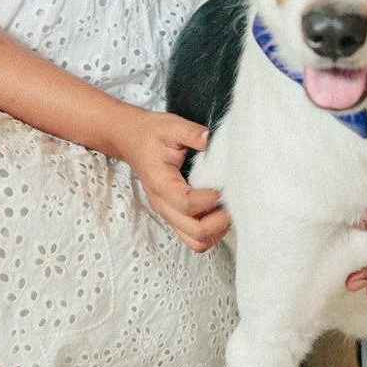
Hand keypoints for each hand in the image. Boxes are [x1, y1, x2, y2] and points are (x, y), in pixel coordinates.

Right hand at [111, 108, 229, 251]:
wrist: (132, 140)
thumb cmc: (151, 134)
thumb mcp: (171, 126)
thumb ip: (192, 132)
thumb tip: (211, 139)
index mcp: (161, 183)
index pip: (187, 204)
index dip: (210, 199)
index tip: (224, 186)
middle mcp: (163, 204)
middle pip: (194, 232)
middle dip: (219, 221)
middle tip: (233, 200)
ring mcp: (168, 213)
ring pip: (195, 241)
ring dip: (216, 230)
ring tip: (227, 208)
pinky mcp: (175, 215)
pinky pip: (194, 237)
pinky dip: (211, 231)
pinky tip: (219, 211)